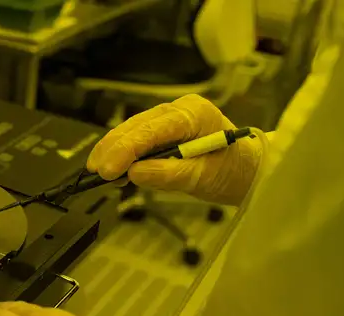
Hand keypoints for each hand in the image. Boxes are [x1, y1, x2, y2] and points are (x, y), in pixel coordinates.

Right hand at [86, 94, 262, 205]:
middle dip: (113, 148)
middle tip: (94, 171)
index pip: (152, 129)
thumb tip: (134, 173)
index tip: (107, 169)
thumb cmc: (232, 172)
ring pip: (133, 130)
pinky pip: (138, 138)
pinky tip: (113, 168)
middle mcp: (179, 109)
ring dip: (114, 151)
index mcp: (194, 114)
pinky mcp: (164, 129)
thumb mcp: (203, 177)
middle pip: (137, 126)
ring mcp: (170, 117)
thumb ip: (169, 174)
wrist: (248, 171)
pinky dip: (124, 154)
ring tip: (99, 172)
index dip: (126, 149)